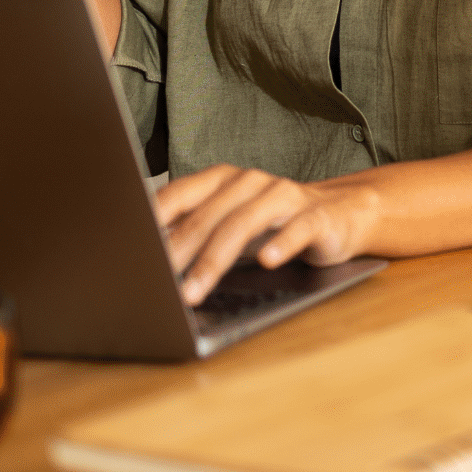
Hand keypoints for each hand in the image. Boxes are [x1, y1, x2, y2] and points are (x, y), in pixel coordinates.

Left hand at [156, 166, 381, 305]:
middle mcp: (252, 183)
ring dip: (215, 259)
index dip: (153, 220)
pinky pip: (299, 228)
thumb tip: (136, 254)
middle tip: (156, 284)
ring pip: (245, 223)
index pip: (180, 194)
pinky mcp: (318, 215)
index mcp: (224, 181)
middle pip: (209, 216)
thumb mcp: (229, 224)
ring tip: (195, 290)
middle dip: (180, 252)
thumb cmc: (274, 224)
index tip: (129, 248)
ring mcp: (286, 196)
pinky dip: (282, 244)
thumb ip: (191, 231)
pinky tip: (268, 260)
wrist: (343, 215)